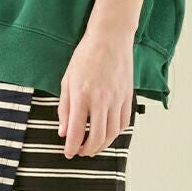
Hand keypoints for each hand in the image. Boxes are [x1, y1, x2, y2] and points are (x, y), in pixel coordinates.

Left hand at [58, 24, 134, 158]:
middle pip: (97, 138)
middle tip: (81, 152)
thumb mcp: (67, 79)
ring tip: (94, 146)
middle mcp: (101, 99)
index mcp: (82, 95)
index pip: (76, 132)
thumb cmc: (86, 55)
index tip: (68, 153)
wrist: (110, 37)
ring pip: (112, 134)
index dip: (71, 147)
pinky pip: (123, 122)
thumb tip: (64, 131)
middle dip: (87, 151)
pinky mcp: (127, 96)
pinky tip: (108, 132)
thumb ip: (65, 107)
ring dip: (102, 145)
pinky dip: (115, 133)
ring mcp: (116, 99)